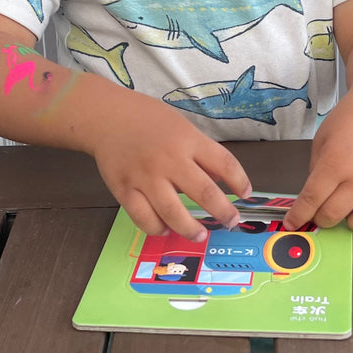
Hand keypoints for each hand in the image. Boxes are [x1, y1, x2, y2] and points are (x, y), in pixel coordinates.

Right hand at [88, 92, 251, 241]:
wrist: (106, 117)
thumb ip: (201, 152)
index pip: (224, 163)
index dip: (240, 182)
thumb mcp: (181, 126)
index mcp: (188, 140)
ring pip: (174, 214)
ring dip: (191, 229)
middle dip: (223, 212)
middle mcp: (169, 160)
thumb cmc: (147, 119)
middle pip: (204, 193)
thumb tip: (221, 180)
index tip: (246, 194)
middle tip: (231, 222)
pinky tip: (166, 228)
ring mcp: (146, 177)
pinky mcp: (124, 191)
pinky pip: (144, 219)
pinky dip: (158, 228)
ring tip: (200, 235)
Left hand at [283, 90, 352, 232]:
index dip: (299, 215)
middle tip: (319, 211)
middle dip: (321, 218)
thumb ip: (316, 172)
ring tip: (348, 210)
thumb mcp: (321, 141)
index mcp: (336, 164)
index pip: (312, 200)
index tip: (293, 222)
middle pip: (335, 214)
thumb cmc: (350, 119)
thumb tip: (315, 198)